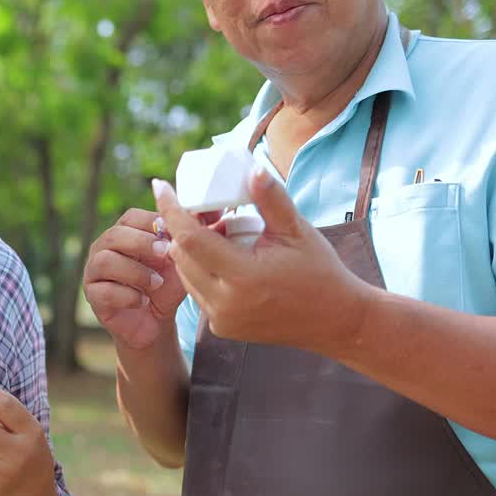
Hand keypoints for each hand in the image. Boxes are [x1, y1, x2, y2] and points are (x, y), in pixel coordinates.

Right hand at [83, 209, 188, 349]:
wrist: (155, 322)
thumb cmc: (166, 286)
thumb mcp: (180, 261)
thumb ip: (186, 239)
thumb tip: (209, 214)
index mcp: (125, 233)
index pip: (130, 217)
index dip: (150, 223)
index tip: (170, 233)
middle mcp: (104, 248)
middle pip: (114, 235)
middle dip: (141, 243)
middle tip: (164, 253)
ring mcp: (94, 272)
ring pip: (105, 261)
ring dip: (135, 271)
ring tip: (156, 283)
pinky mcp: (93, 296)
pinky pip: (104, 291)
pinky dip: (128, 296)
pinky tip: (144, 301)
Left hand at [153, 169, 369, 349]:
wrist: (335, 320)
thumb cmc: (319, 271)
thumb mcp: (296, 230)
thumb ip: (270, 199)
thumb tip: (253, 168)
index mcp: (243, 277)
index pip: (190, 239)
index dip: (171, 210)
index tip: (160, 186)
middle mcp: (225, 303)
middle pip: (181, 255)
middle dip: (185, 227)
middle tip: (206, 208)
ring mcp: (222, 320)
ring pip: (185, 274)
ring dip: (192, 250)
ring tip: (223, 231)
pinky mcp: (222, 328)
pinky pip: (198, 291)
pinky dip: (203, 270)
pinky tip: (225, 256)